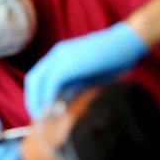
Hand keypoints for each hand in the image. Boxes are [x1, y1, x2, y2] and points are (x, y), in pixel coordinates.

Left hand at [24, 22, 147, 118]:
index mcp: (58, 57)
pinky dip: (49, 95)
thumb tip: (58, 106)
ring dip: (38, 100)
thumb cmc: (110, 61)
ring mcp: (62, 56)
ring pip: (39, 80)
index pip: (37, 78)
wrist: (127, 42)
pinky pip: (52, 81)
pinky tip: (54, 108)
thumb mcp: (85, 78)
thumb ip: (71, 88)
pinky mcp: (70, 61)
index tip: (38, 111)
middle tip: (37, 117)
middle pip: (33, 79)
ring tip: (44, 116)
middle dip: (32, 100)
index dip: (34, 95)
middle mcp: (56, 54)